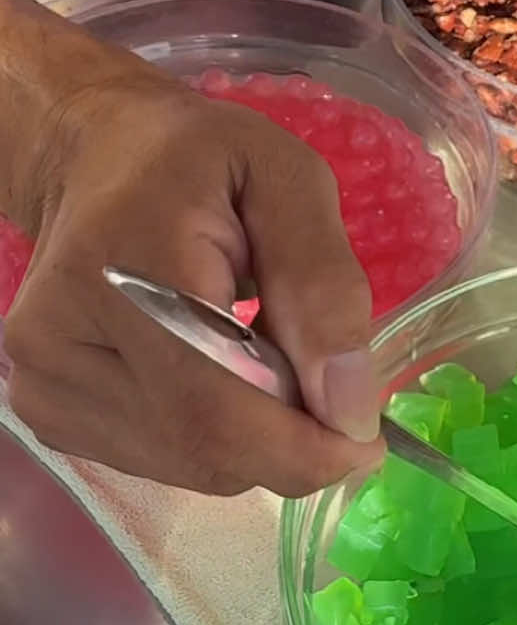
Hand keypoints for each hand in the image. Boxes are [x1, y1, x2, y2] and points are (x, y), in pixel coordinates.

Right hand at [3, 64, 385, 496]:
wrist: (96, 158)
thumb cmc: (201, 159)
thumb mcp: (288, 179)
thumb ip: (322, 282)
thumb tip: (346, 407)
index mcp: (126, 262)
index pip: (216, 404)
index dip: (303, 444)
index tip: (365, 436)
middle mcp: (63, 339)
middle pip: (205, 448)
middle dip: (292, 442)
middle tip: (330, 392)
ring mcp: (44, 385)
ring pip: (190, 466)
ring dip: (257, 438)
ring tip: (266, 358)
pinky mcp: (47, 413)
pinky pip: (163, 461)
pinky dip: (216, 436)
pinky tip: (218, 372)